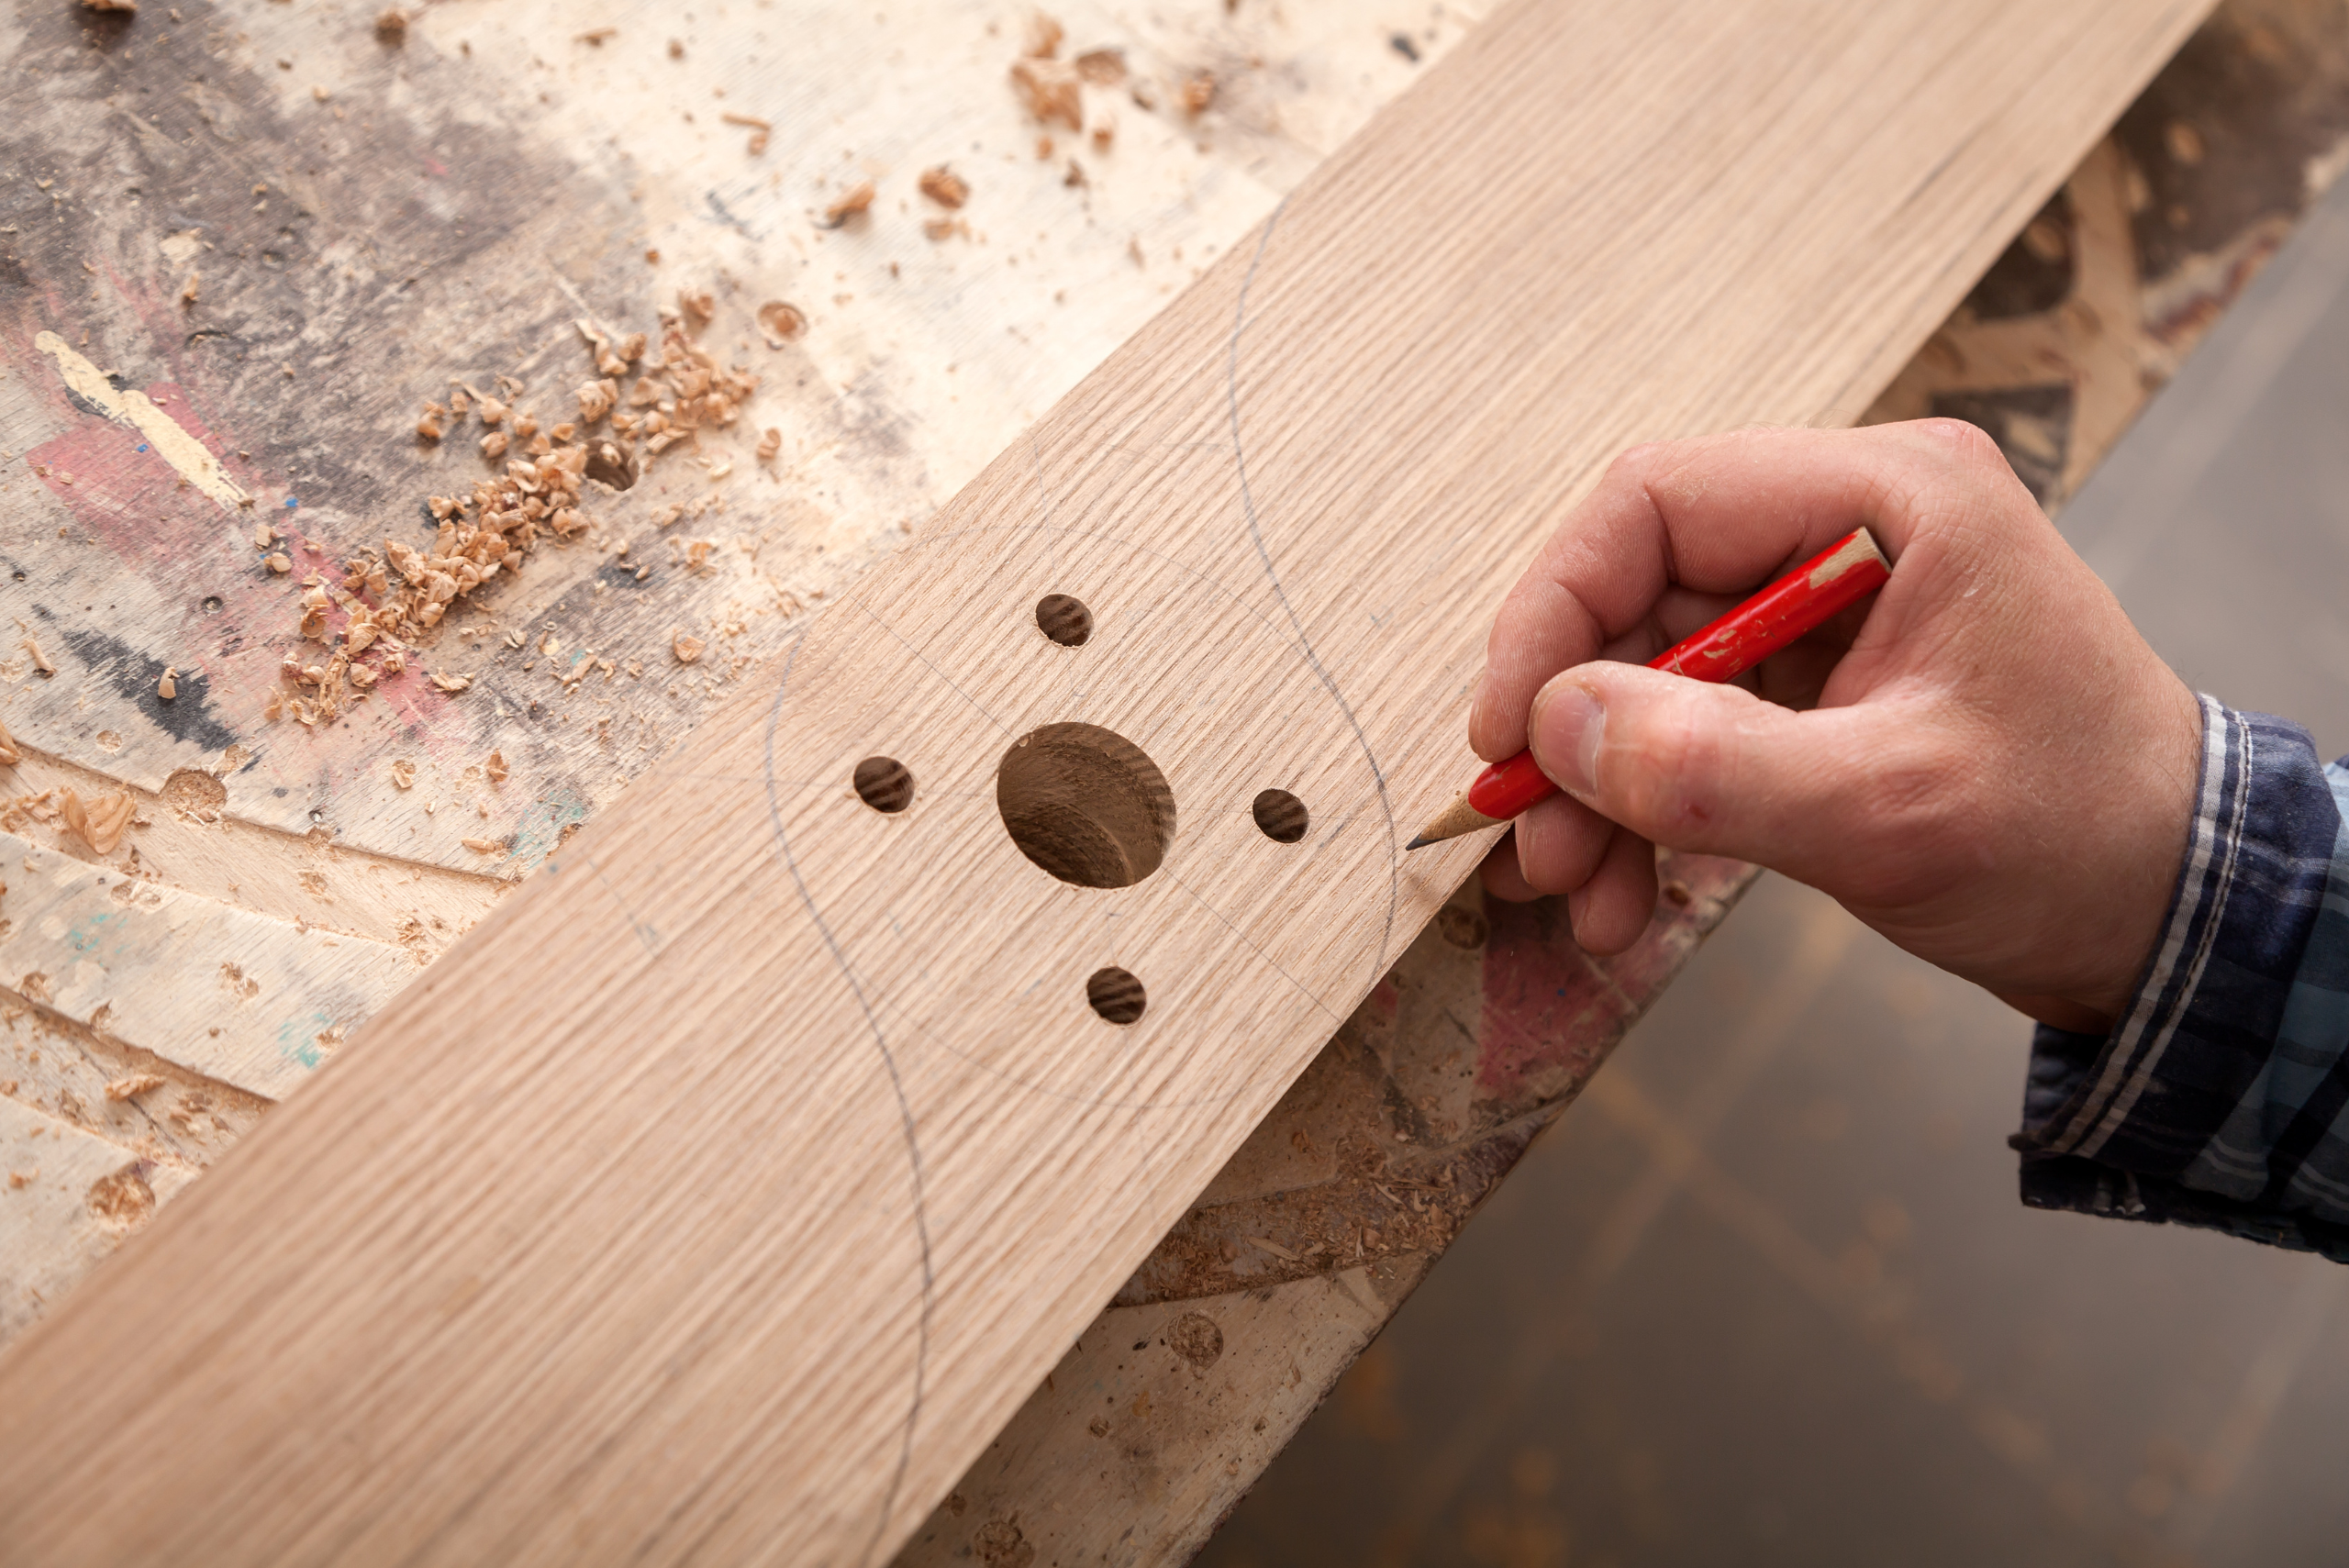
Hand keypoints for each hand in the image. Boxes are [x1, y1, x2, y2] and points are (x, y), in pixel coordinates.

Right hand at [1470, 420, 2201, 1032]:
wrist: (2169, 916)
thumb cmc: (2079, 839)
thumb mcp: (1888, 810)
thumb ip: (1711, 768)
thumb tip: (1552, 728)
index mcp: (1890, 499)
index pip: (1657, 501)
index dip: (1555, 608)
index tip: (1508, 729)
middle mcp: (1848, 532)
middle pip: (1639, 594)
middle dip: (1575, 729)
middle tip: (1532, 840)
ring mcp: (1827, 611)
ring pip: (1648, 672)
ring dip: (1599, 788)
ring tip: (1580, 893)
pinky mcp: (1813, 685)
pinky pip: (1688, 728)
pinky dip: (1645, 810)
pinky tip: (1626, 894)